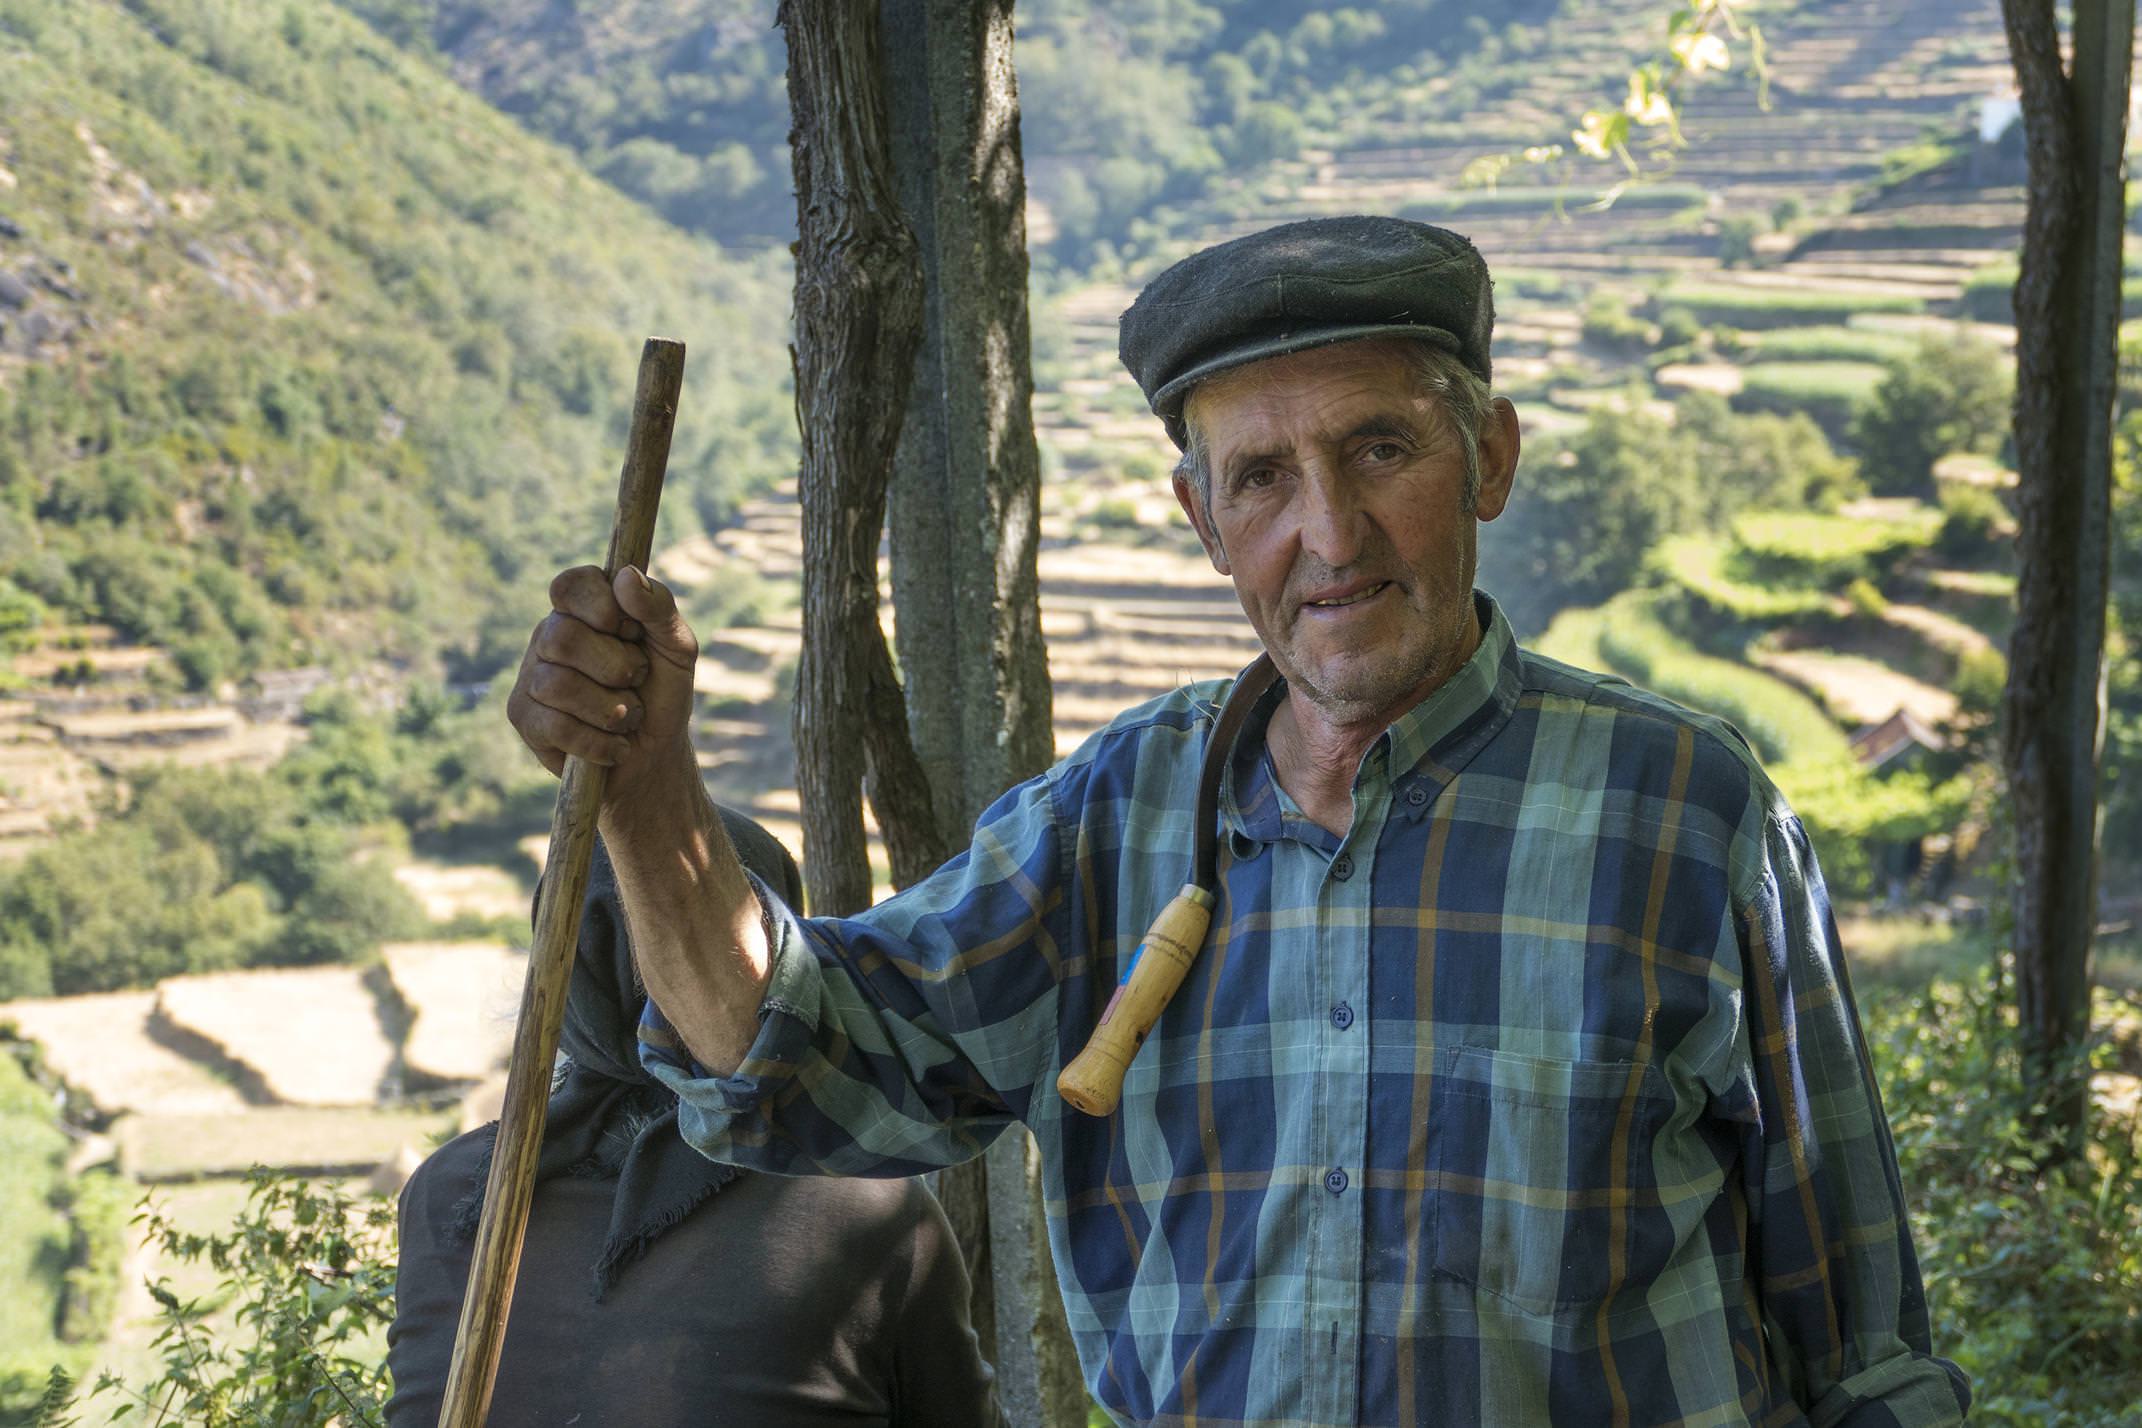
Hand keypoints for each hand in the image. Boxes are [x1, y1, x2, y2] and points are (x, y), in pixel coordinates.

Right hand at [507, 565, 698, 808]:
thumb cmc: (662, 694)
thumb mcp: (676, 648)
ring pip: (557, 685)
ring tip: (628, 718)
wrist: (654, 757)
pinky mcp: (524, 719)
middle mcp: (549, 637)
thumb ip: (658, 608)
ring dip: (611, 710)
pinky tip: (614, 746)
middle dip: (615, 667)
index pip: (570, 585)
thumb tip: (625, 575)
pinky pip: (554, 726)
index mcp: (583, 610)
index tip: (630, 630)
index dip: (600, 606)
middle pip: (563, 638)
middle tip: (637, 680)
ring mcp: (530, 677)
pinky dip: (598, 741)